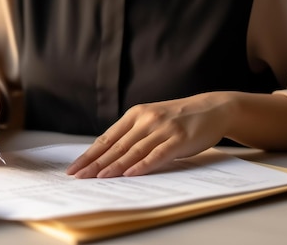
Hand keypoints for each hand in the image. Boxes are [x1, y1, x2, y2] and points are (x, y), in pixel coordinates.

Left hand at [66, 92, 236, 177]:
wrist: (212, 109)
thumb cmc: (178, 119)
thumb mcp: (151, 120)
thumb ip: (133, 134)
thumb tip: (108, 155)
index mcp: (135, 115)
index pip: (106, 138)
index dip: (89, 154)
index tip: (74, 167)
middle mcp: (145, 120)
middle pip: (116, 146)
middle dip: (95, 163)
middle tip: (79, 176)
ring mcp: (162, 129)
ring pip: (133, 151)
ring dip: (114, 166)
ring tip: (99, 177)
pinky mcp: (178, 138)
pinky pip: (157, 154)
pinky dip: (143, 165)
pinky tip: (130, 173)